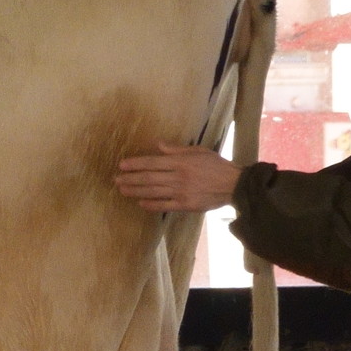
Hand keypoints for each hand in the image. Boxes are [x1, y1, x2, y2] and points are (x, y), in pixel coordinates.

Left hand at [114, 141, 243, 214]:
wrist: (235, 184)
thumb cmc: (216, 166)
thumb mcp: (198, 151)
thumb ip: (177, 149)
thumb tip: (158, 144)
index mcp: (181, 162)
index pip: (152, 162)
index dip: (135, 164)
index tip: (121, 165)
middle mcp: (178, 176)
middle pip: (148, 178)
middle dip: (130, 178)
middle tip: (115, 179)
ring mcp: (181, 192)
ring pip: (152, 192)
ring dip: (135, 191)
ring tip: (122, 190)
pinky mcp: (185, 205)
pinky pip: (164, 205)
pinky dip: (151, 204)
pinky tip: (140, 203)